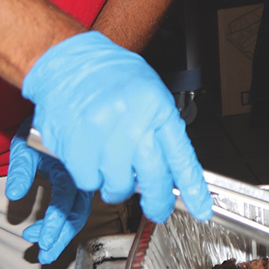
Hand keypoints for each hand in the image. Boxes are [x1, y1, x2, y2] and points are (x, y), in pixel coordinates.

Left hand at [5, 129, 92, 263]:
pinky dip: (62, 223)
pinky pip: (75, 208)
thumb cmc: (36, 130)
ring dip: (61, 234)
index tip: (41, 240)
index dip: (55, 222)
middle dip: (61, 237)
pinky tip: (45, 232)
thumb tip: (14, 195)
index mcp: (69, 164)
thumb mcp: (23, 145)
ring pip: (78, 214)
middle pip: (77, 213)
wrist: (53, 115)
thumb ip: (20, 169)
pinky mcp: (80, 186)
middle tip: (43, 256)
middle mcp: (82, 174)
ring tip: (42, 250)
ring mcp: (83, 181)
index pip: (66, 198)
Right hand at [21, 31, 212, 223]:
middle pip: (153, 180)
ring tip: (110, 164)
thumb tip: (170, 172)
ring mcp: (102, 135)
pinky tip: (89, 158)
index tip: (200, 210)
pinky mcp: (75, 145)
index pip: (181, 156)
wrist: (68, 59)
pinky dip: (88, 177)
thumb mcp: (148, 92)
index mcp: (155, 106)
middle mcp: (132, 122)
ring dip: (115, 185)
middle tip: (155, 208)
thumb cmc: (109, 75)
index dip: (192, 188)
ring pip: (117, 186)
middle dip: (156, 203)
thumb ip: (159, 129)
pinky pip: (88, 181)